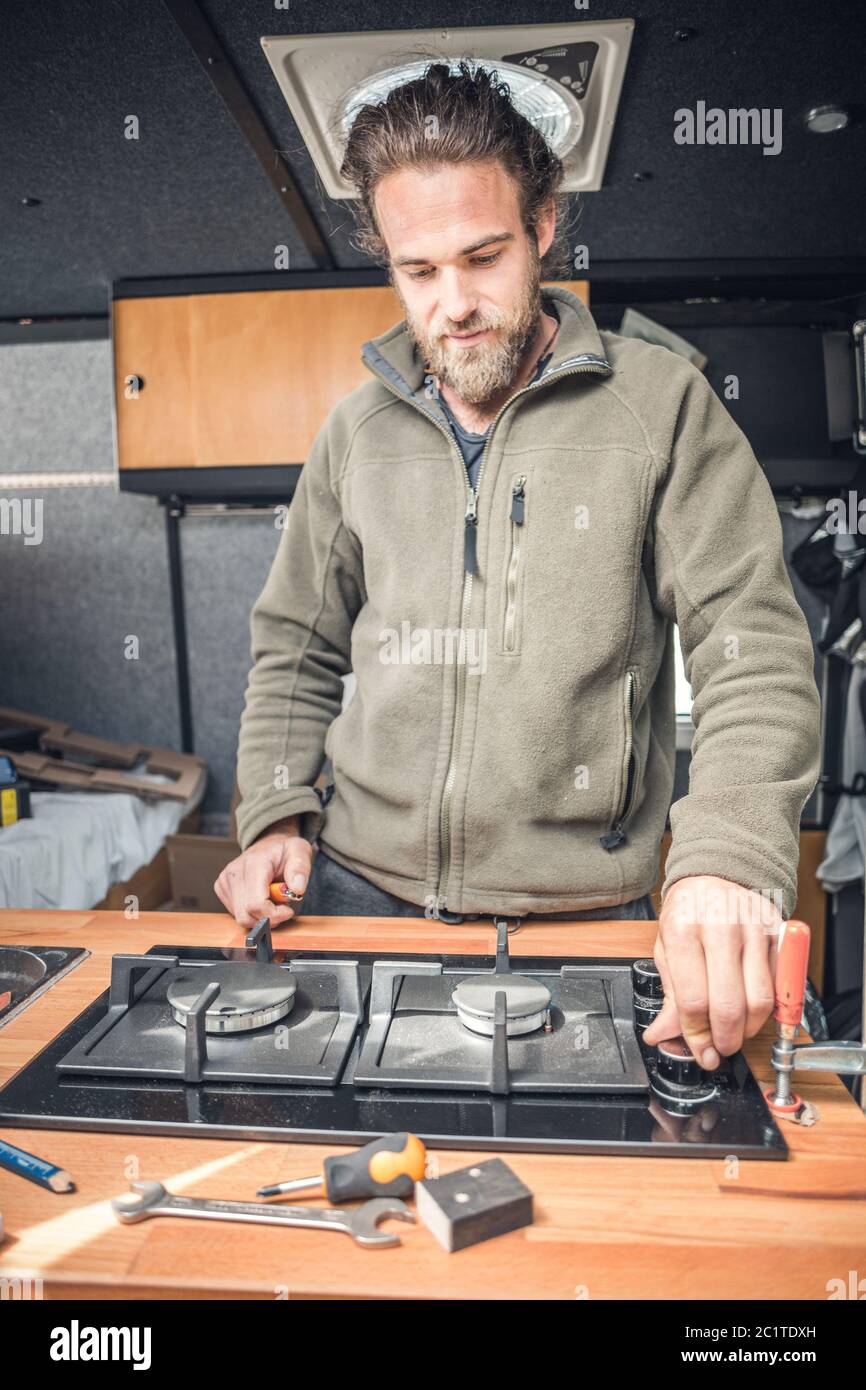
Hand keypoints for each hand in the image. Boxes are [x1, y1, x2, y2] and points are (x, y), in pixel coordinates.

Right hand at [214, 823, 313, 928]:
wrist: (268, 845)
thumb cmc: (284, 851)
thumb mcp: (300, 851)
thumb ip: (300, 869)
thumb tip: (297, 889)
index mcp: (254, 863)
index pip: (257, 904)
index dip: (274, 914)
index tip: (288, 910)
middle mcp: (234, 872)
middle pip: (247, 915)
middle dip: (268, 918)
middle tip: (281, 906)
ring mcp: (225, 880)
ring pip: (241, 917)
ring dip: (261, 916)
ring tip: (272, 899)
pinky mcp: (221, 888)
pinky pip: (236, 913)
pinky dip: (251, 912)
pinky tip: (260, 898)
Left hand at [642, 875, 779, 1069]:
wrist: (715, 877)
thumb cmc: (688, 915)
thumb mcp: (667, 951)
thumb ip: (669, 998)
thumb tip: (662, 1037)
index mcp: (684, 930)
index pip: (694, 1001)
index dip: (697, 1035)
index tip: (701, 1050)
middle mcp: (720, 928)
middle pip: (730, 1005)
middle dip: (725, 1039)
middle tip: (720, 1047)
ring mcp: (753, 929)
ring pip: (761, 1000)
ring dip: (749, 1029)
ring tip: (736, 1031)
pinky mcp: (778, 932)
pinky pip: (781, 985)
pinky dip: (770, 1008)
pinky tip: (753, 1008)